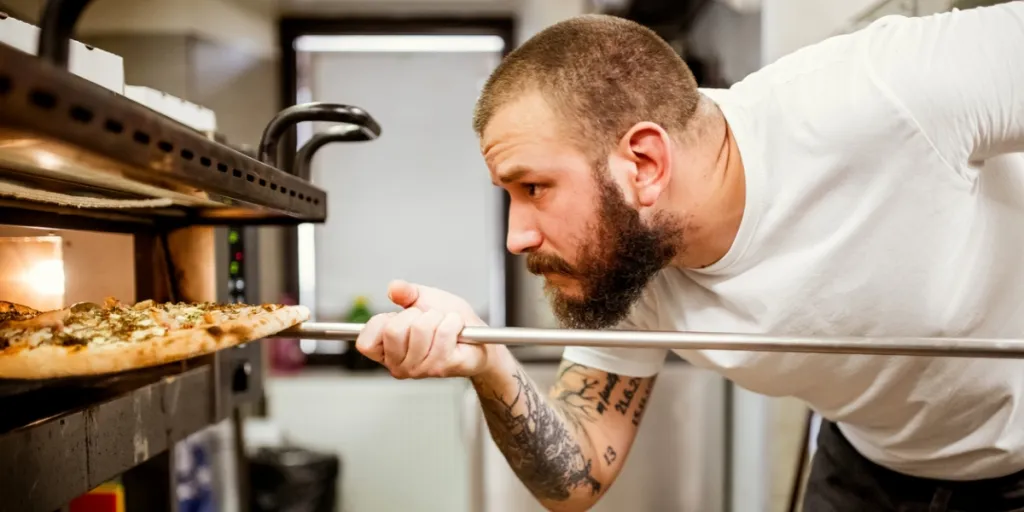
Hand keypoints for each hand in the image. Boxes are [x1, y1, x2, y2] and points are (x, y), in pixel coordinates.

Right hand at [355, 280, 491, 378]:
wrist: (477, 336)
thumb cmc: (448, 321)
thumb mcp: (423, 299)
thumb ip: (405, 293)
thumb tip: (394, 288)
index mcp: (387, 351)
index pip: (365, 341)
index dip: (383, 321)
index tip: (400, 317)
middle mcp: (399, 364)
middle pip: (393, 331)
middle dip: (416, 315)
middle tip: (428, 320)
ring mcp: (419, 369)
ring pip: (420, 329)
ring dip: (438, 318)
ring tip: (444, 324)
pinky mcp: (441, 368)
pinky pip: (443, 333)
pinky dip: (453, 322)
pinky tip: (456, 329)